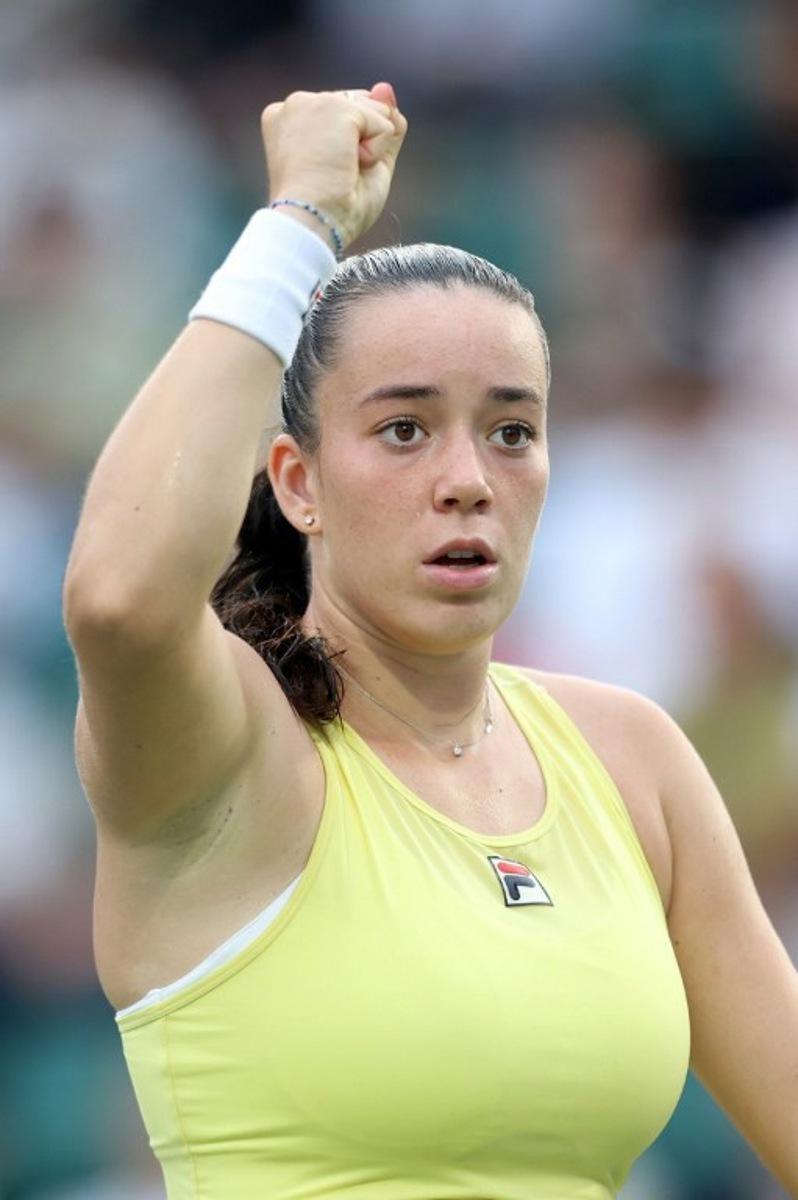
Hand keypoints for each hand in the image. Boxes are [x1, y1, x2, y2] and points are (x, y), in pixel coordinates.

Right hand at [262, 83, 407, 250]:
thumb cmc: (331, 209)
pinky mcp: (333, 106)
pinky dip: (377, 151)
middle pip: (361, 109)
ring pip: (374, 113)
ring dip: (369, 149)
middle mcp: (296, 104)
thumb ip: (378, 126)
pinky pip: (383, 123)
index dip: (352, 148)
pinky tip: (349, 164)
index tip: (325, 176)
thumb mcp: (363, 164)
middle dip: (362, 146)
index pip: (343, 115)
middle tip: (333, 177)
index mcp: (289, 120)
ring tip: (338, 171)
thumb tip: (386, 88)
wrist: (312, 223)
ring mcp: (313, 101)